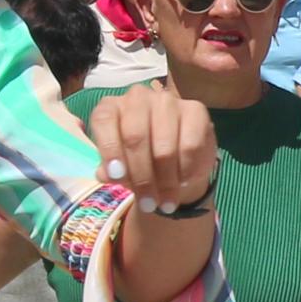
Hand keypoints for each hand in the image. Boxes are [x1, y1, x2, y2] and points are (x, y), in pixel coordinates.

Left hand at [90, 76, 217, 214]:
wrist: (175, 158)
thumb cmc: (139, 160)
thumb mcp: (120, 167)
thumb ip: (111, 170)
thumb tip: (105, 175)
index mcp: (111, 107)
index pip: (104, 121)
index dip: (109, 150)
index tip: (116, 177)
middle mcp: (137, 97)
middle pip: (135, 137)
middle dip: (142, 177)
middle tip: (148, 204)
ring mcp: (167, 101)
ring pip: (164, 147)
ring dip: (166, 181)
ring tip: (166, 202)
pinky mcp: (195, 110)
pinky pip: (190, 146)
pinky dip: (187, 170)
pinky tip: (184, 181)